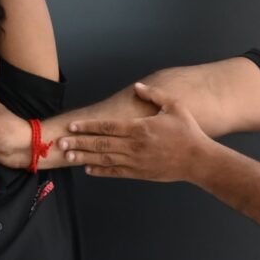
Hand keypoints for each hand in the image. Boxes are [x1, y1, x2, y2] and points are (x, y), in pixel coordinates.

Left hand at [57, 82, 214, 181]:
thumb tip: (137, 87)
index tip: (72, 126)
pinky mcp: (140, 173)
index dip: (87, 126)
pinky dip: (101, 171)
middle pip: (100, 144)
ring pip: (104, 159)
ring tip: (68, 156)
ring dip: (84, 157)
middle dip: (78, 143)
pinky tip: (88, 169)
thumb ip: (154, 95)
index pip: (107, 126)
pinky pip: (116, 172)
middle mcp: (134, 146)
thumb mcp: (174, 106)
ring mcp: (136, 161)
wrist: (198, 159)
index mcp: (139, 128)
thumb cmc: (188, 131)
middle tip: (60, 143)